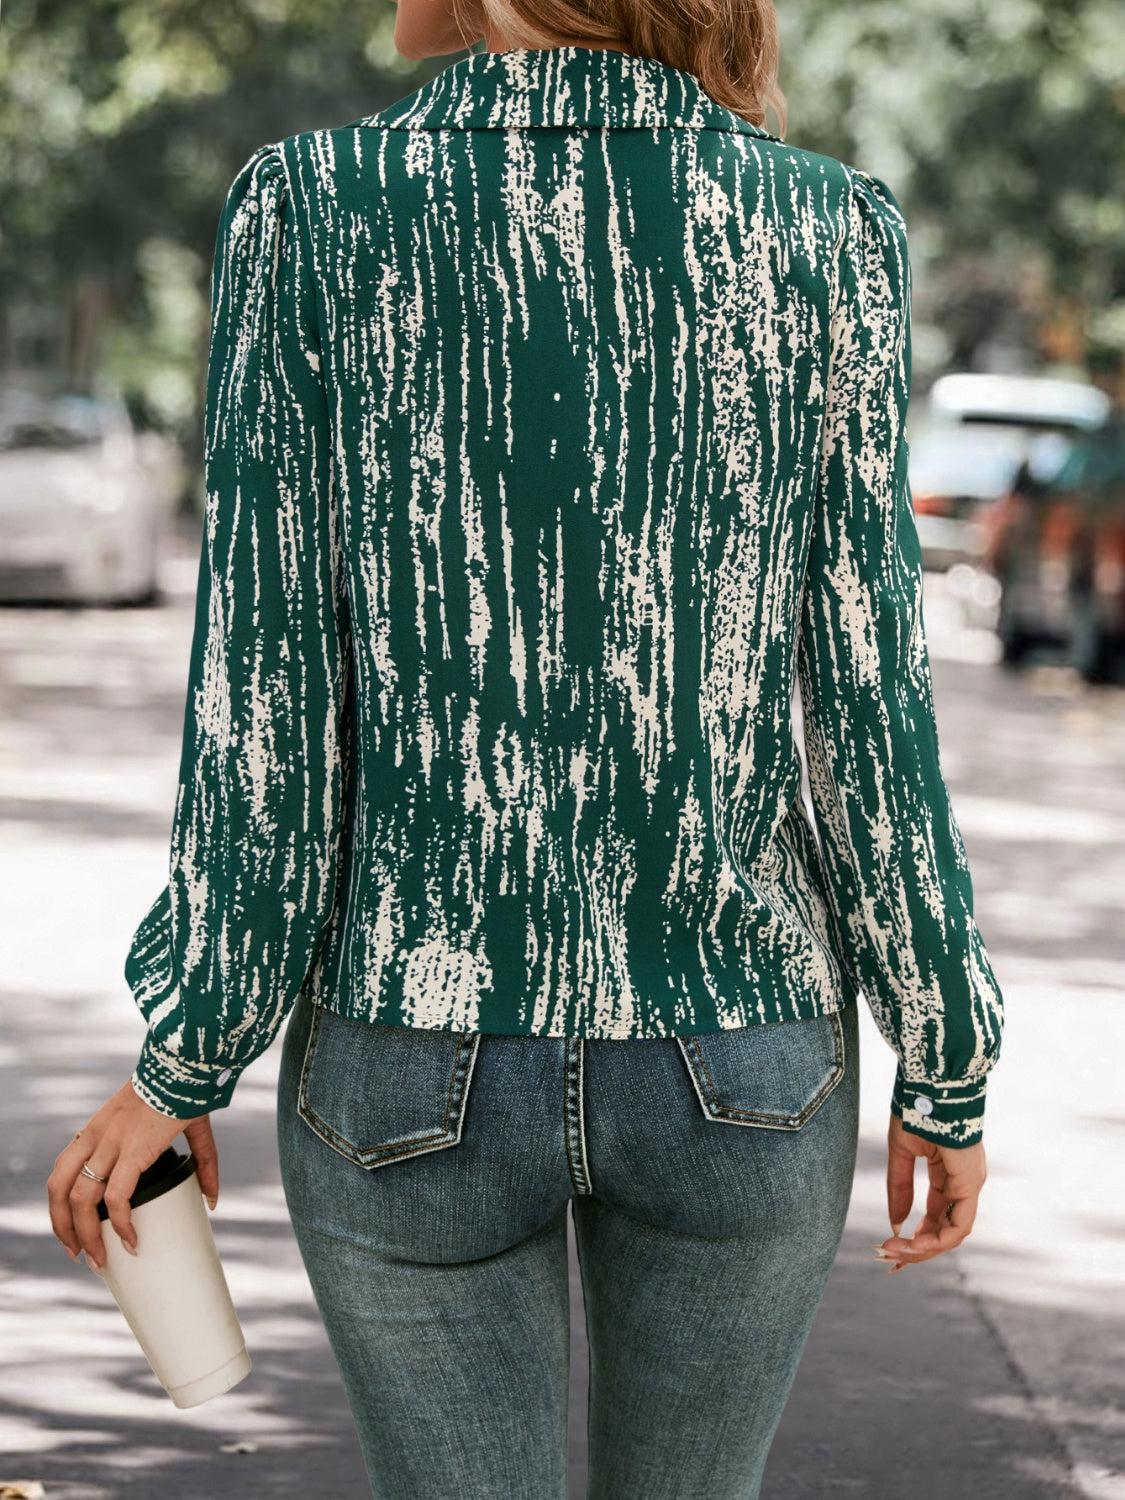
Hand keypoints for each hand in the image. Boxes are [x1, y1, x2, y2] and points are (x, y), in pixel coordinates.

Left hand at [47, 1080, 219, 1269]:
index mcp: (98, 1130)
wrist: (186, 1066)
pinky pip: (116, 1197)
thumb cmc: (186, 1090)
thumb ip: (201, 1161)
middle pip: (59, 1189)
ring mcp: (111, 1144)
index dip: (61, 1204)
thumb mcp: (182, 1126)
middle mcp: (96, 1137)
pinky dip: (121, 1224)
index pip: (62, 1171)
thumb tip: (213, 1199)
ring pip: (79, 1199)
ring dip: (83, 1235)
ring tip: (96, 1259)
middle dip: (63, 1227)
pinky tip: (130, 1240)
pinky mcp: (133, 1151)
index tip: (73, 1230)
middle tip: (77, 1252)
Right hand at [876, 1115, 986, 1272]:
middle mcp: (964, 1184)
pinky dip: (937, 1239)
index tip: (890, 1245)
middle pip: (944, 1230)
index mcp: (949, 1174)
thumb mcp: (902, 1153)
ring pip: (952, 1233)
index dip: (916, 1236)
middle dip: (916, 1248)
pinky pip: (959, 1225)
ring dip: (923, 1249)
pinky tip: (913, 1243)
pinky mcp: (970, 1184)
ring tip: (895, 1252)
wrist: (932, 1086)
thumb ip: (899, 1187)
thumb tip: (895, 1224)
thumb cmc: (918, 1111)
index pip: (937, 1216)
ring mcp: (970, 1185)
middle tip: (887, 1256)